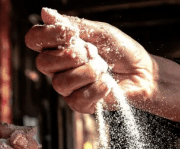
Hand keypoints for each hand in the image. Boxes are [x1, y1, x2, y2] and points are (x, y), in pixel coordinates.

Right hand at [24, 8, 179, 119]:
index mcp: (59, 47)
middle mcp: (59, 68)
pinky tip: (108, 84)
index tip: (70, 33)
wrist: (144, 73)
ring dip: (88, 72)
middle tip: (92, 53)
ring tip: (104, 69)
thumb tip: (46, 12)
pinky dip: (97, 89)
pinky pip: (78, 99)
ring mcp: (69, 88)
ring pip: (60, 83)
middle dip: (71, 56)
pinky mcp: (80, 105)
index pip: (35, 40)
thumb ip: (73, 25)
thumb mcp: (99, 32)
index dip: (47, 35)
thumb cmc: (122, 51)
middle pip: (43, 63)